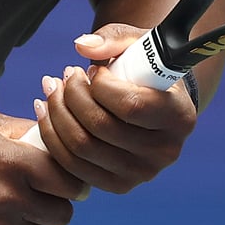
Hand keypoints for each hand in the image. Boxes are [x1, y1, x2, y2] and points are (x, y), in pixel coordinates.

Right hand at [0, 109, 84, 224]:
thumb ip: (22, 130)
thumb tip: (53, 137)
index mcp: (13, 163)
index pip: (68, 182)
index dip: (70, 183)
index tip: (66, 184)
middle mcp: (9, 199)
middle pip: (61, 215)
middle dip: (53, 205)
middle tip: (39, 197)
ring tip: (12, 211)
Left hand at [32, 24, 197, 194]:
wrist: (155, 101)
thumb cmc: (146, 68)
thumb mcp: (138, 43)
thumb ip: (112, 38)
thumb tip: (81, 46)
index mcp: (179, 116)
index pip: (129, 106)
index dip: (100, 86)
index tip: (92, 70)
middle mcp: (165, 152)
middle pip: (100, 128)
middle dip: (72, 96)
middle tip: (65, 74)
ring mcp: (141, 173)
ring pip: (82, 147)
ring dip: (56, 113)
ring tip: (51, 88)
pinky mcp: (117, 185)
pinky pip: (73, 167)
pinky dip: (52, 137)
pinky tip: (44, 110)